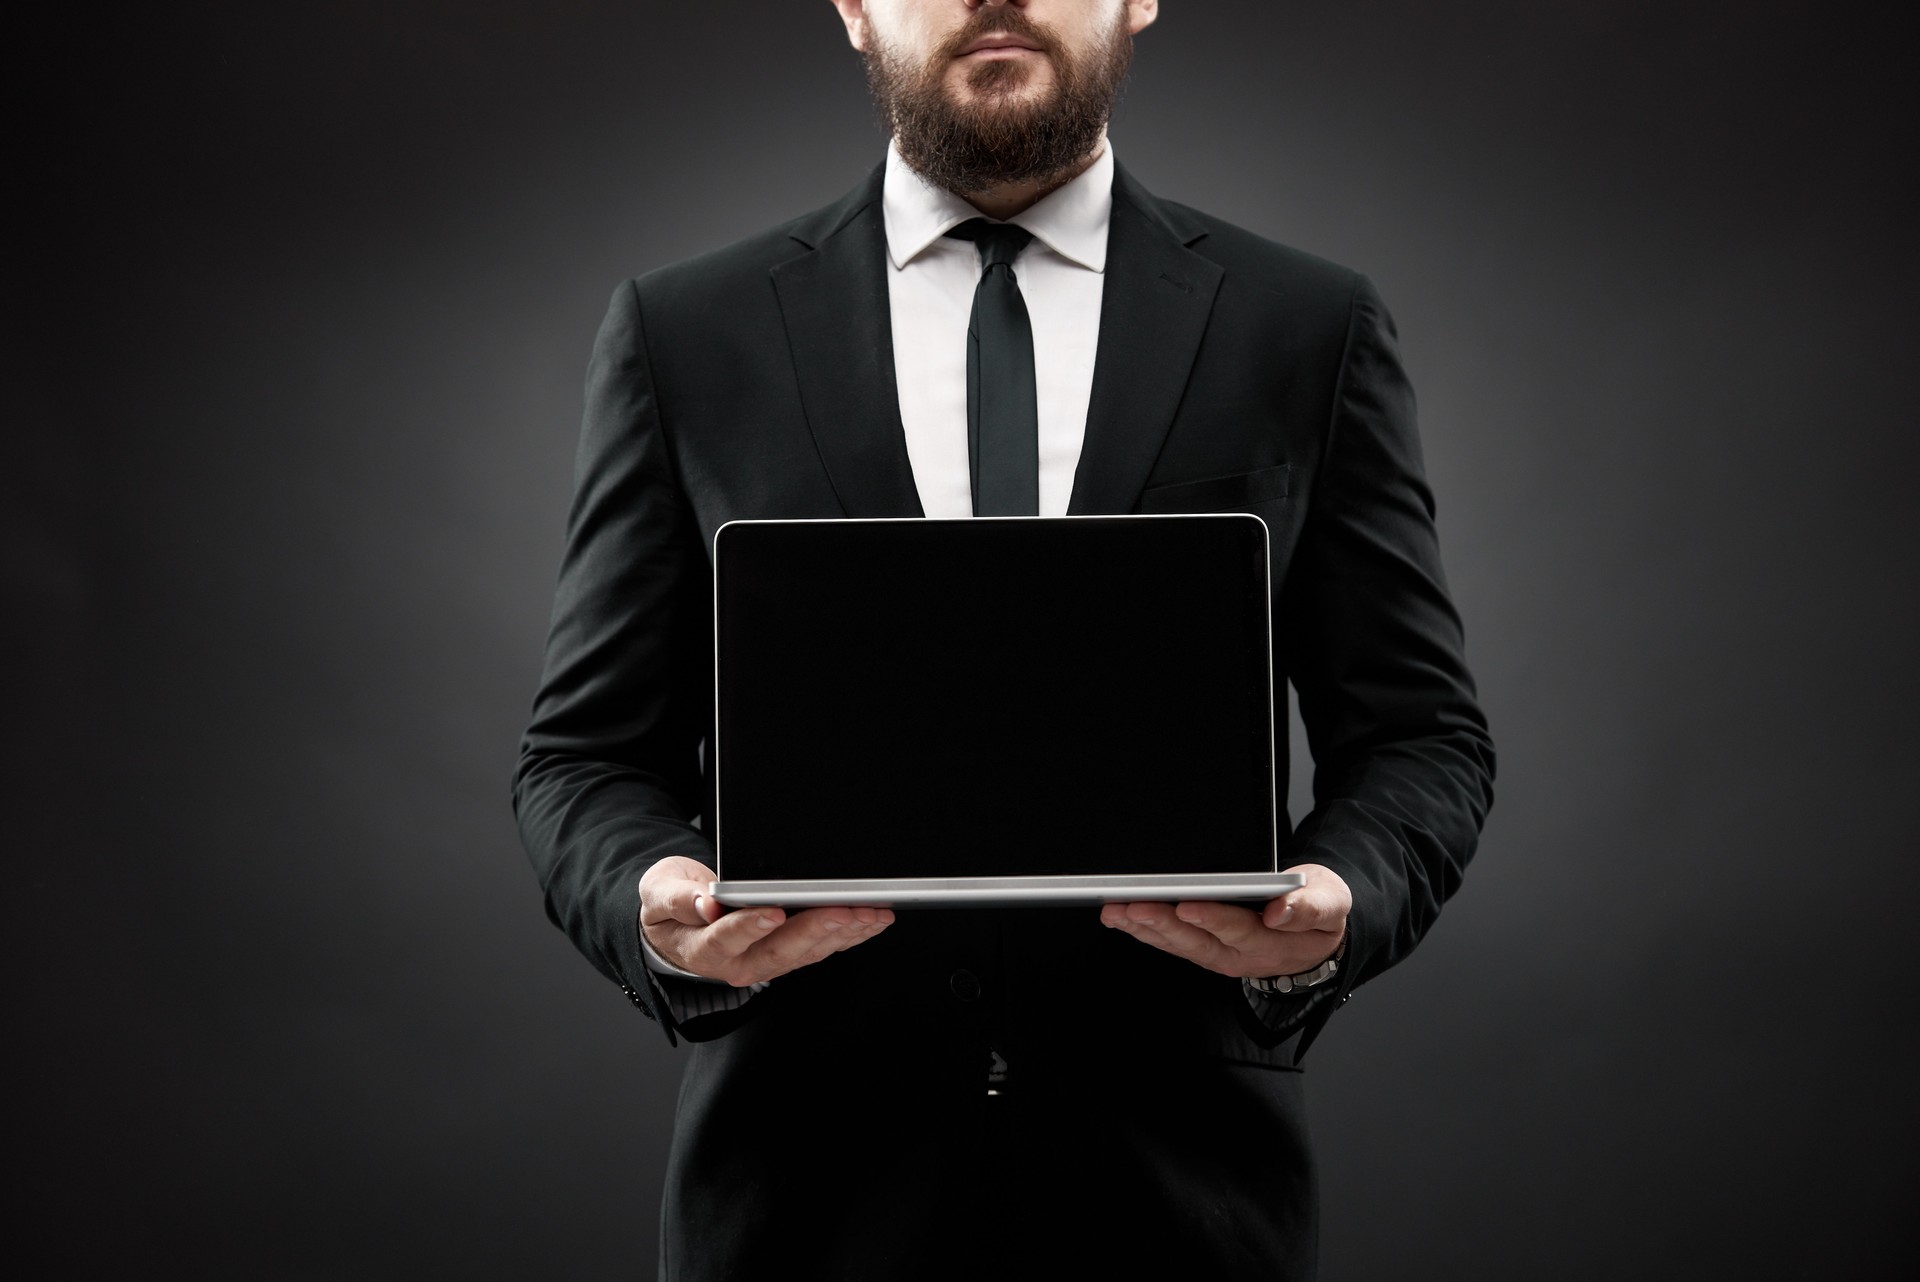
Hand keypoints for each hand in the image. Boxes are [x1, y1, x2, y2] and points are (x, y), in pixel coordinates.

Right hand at [638, 856, 894, 986]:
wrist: (678, 925)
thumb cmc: (670, 906)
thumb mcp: (659, 894)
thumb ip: (678, 899)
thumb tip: (705, 902)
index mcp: (702, 948)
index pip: (728, 937)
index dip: (751, 925)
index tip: (773, 911)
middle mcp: (738, 963)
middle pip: (780, 950)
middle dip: (816, 929)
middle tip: (845, 910)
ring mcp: (765, 963)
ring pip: (807, 953)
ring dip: (842, 933)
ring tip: (870, 913)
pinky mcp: (786, 956)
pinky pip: (819, 949)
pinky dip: (848, 934)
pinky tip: (870, 919)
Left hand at [1099, 863, 1350, 979]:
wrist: (1315, 932)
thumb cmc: (1319, 912)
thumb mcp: (1329, 904)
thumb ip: (1308, 907)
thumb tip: (1278, 910)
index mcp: (1273, 941)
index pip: (1240, 930)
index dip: (1214, 919)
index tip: (1188, 906)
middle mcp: (1241, 954)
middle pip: (1198, 942)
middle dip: (1163, 923)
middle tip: (1134, 906)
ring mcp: (1220, 955)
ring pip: (1179, 945)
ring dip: (1145, 929)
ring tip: (1117, 910)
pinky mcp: (1205, 949)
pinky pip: (1172, 943)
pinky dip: (1145, 930)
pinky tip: (1122, 917)